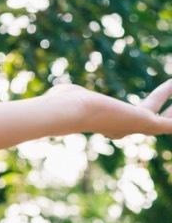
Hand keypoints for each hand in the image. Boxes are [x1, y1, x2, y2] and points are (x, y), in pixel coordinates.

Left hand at [45, 80, 171, 139]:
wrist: (70, 110)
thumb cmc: (62, 104)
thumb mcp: (68, 95)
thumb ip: (70, 93)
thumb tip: (63, 91)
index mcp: (107, 125)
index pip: (130, 122)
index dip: (143, 113)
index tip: (150, 110)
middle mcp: (125, 130)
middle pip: (155, 124)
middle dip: (168, 113)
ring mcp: (137, 128)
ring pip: (167, 121)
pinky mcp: (146, 122)